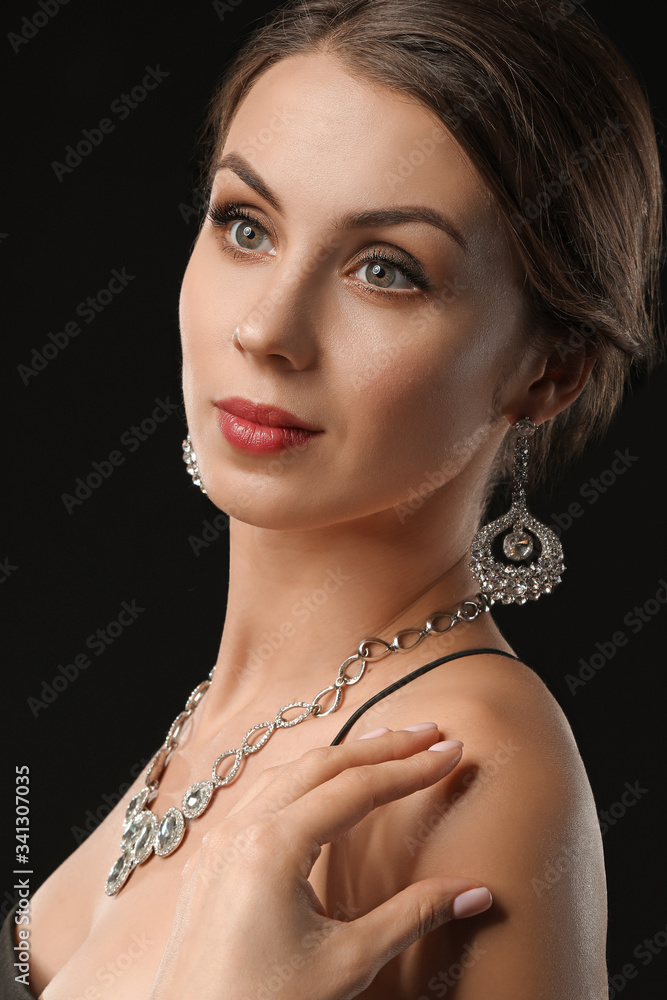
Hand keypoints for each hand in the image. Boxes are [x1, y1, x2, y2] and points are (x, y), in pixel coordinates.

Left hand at [149, 725, 491, 999]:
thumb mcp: (347, 964)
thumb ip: (413, 917)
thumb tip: (476, 892)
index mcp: (273, 846)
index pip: (357, 788)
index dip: (410, 769)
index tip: (451, 753)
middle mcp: (241, 830)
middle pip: (321, 765)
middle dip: (380, 747)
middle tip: (428, 734)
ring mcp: (219, 842)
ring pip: (287, 774)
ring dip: (340, 757)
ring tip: (385, 749)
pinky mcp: (209, 861)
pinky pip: (259, 798)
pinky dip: (302, 779)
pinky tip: (320, 787)